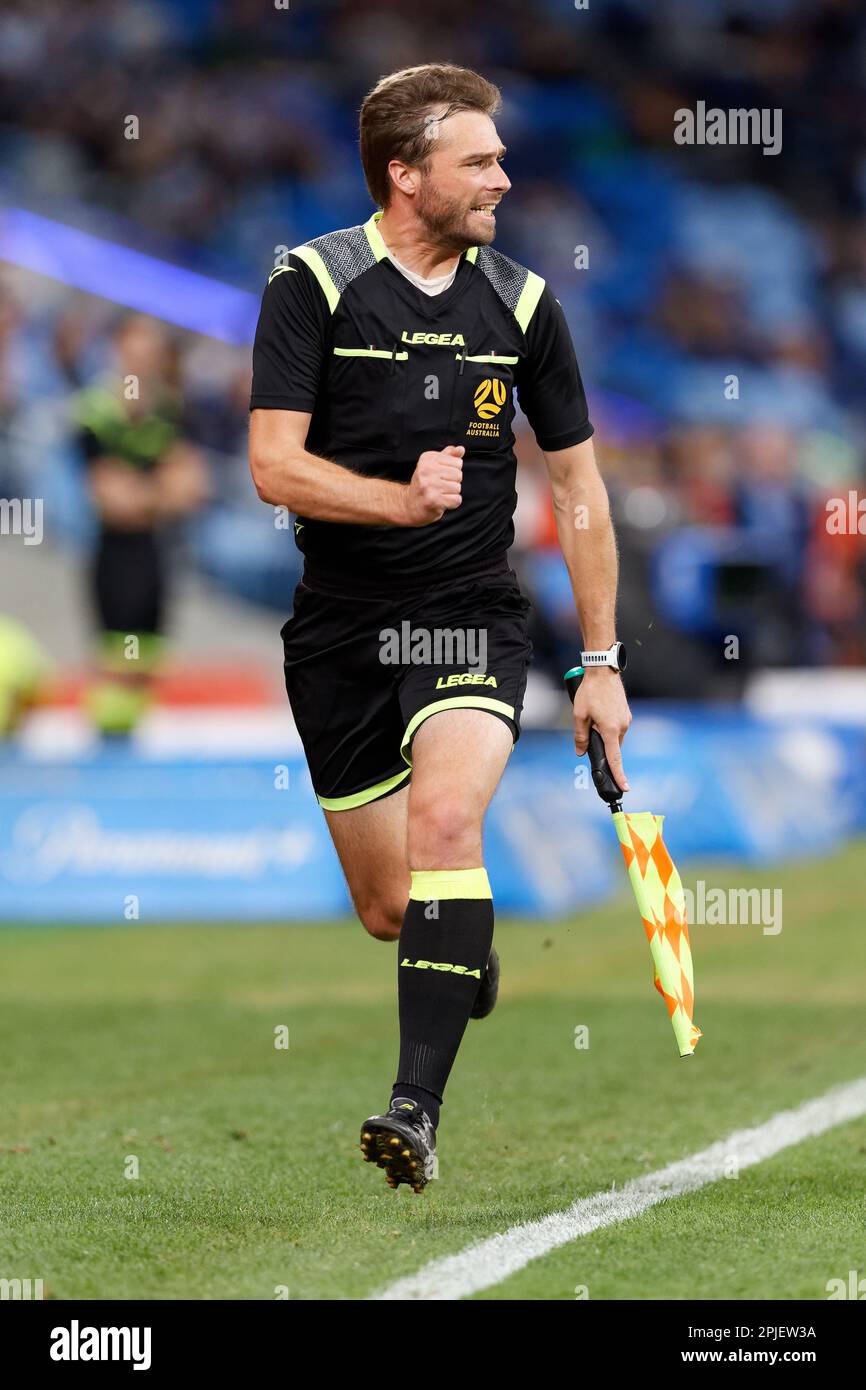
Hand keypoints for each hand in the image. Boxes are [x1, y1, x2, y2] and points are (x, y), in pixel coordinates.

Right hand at [401, 446, 463, 525]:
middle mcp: (426, 470)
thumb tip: (461, 449)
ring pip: (457, 488)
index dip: (453, 471)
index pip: (458, 462)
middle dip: (453, 482)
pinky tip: (442, 502)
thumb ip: (448, 456)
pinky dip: (452, 503)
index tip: (441, 475)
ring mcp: (429, 486)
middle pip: (459, 475)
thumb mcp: (433, 465)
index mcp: (427, 459)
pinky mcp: (433, 500)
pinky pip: (456, 500)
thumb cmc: (424, 483)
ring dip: (452, 493)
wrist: (409, 504)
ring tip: (440, 494)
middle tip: (440, 486)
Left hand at [573, 667, 631, 791]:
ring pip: (615, 737)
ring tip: (593, 716)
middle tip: (589, 727)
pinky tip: (600, 713)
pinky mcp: (626, 713)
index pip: (615, 758)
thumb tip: (580, 752)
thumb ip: (580, 737)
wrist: (603, 671)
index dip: (619, 774)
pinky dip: (609, 726)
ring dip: (604, 733)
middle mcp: (622, 726)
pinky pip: (618, 727)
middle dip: (602, 744)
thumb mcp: (579, 715)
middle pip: (613, 747)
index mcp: (610, 730)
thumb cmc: (590, 692)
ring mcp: (626, 719)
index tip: (625, 787)